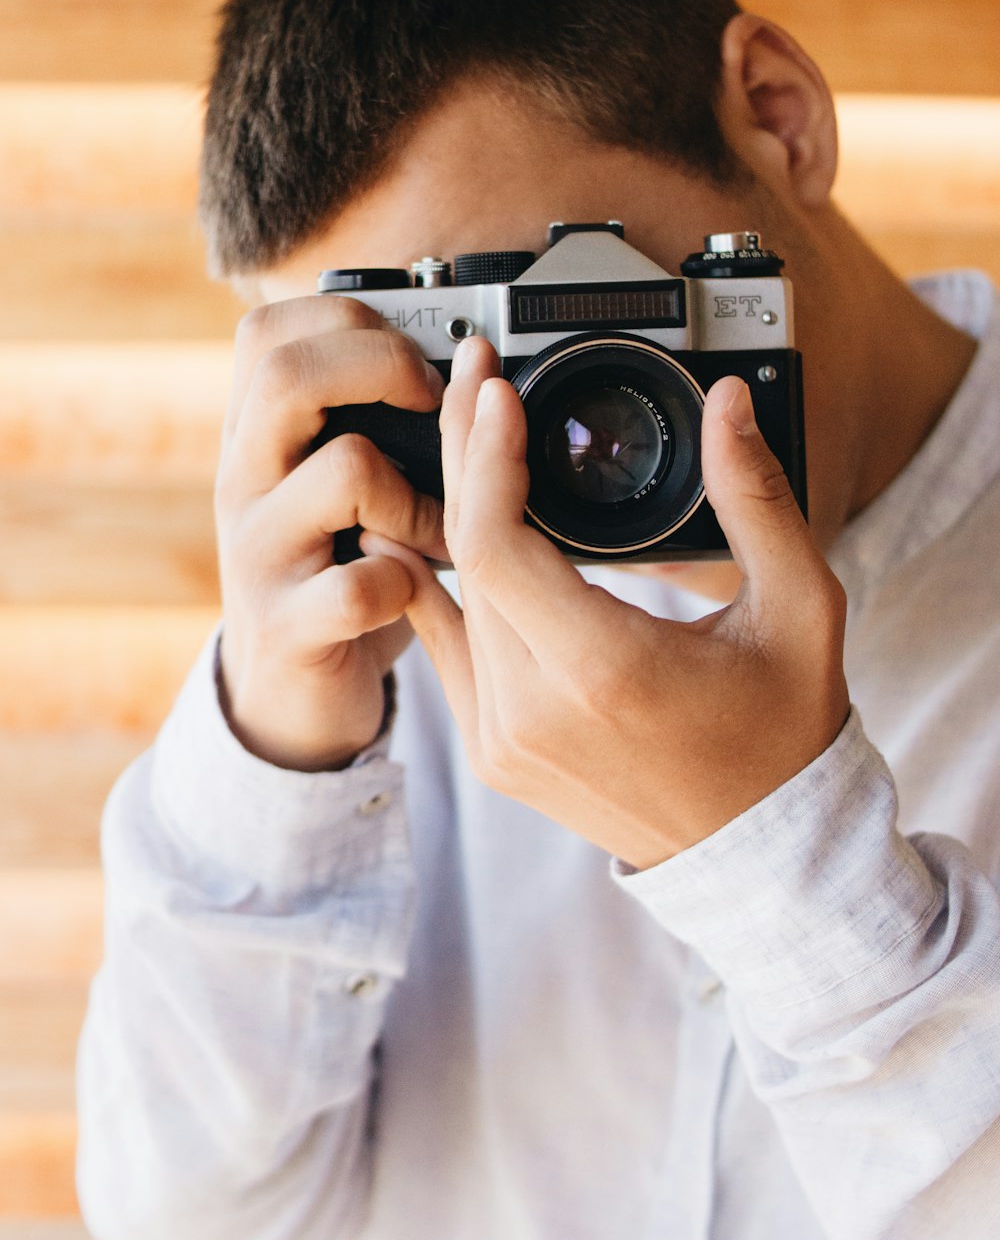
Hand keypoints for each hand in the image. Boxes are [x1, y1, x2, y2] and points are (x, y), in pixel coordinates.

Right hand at [215, 295, 447, 769]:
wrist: (289, 695)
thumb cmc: (339, 570)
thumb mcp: (341, 487)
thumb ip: (374, 426)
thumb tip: (470, 362)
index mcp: (255, 437)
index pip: (267, 332)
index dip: (348, 321)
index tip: (413, 359)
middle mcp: (243, 482)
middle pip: (287, 375)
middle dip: (385, 368)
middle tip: (432, 410)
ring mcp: (259, 554)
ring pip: (345, 470)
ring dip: (418, 497)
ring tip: (438, 533)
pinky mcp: (286, 626)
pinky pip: (359, 583)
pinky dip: (406, 584)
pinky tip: (414, 592)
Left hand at [366, 336, 848, 866]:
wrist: (763, 855)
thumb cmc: (785, 732)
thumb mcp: (800, 609)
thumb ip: (758, 501)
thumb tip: (727, 405)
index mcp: (603, 674)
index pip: (496, 545)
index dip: (484, 456)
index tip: (495, 389)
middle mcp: (532, 714)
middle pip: (463, 557)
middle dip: (466, 456)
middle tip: (475, 383)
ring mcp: (502, 740)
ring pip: (450, 598)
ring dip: (453, 510)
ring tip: (469, 435)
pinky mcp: (492, 753)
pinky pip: (448, 646)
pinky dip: (442, 579)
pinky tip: (438, 518)